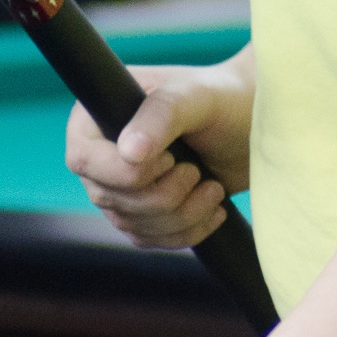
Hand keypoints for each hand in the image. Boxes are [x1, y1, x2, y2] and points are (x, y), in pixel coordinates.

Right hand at [65, 54, 253, 249]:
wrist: (251, 125)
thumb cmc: (223, 98)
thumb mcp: (196, 97)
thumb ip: (163, 115)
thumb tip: (128, 152)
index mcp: (99, 112)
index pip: (85, 159)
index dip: (127, 172)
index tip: (172, 159)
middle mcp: (101, 150)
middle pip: (109, 198)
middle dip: (164, 195)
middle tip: (196, 172)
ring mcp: (118, 185)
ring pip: (131, 224)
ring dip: (181, 215)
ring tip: (212, 188)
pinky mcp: (141, 211)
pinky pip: (149, 239)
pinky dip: (186, 231)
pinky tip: (213, 208)